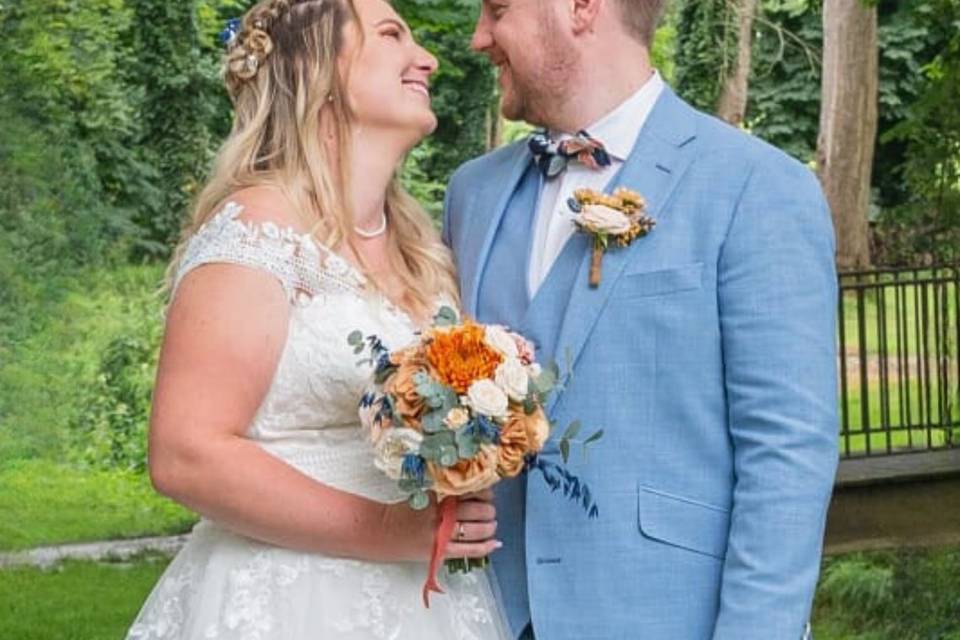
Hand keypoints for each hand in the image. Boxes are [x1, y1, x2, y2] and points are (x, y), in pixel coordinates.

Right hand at [379, 490, 499, 561]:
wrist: (380, 531)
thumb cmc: (402, 512)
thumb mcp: (423, 495)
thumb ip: (445, 493)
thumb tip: (475, 492)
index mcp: (438, 496)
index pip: (470, 492)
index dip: (484, 492)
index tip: (487, 493)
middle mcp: (441, 514)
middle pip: (477, 511)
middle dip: (489, 510)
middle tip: (490, 509)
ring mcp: (441, 534)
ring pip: (476, 530)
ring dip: (489, 527)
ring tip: (491, 525)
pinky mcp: (439, 551)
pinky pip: (469, 550)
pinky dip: (484, 547)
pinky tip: (494, 543)